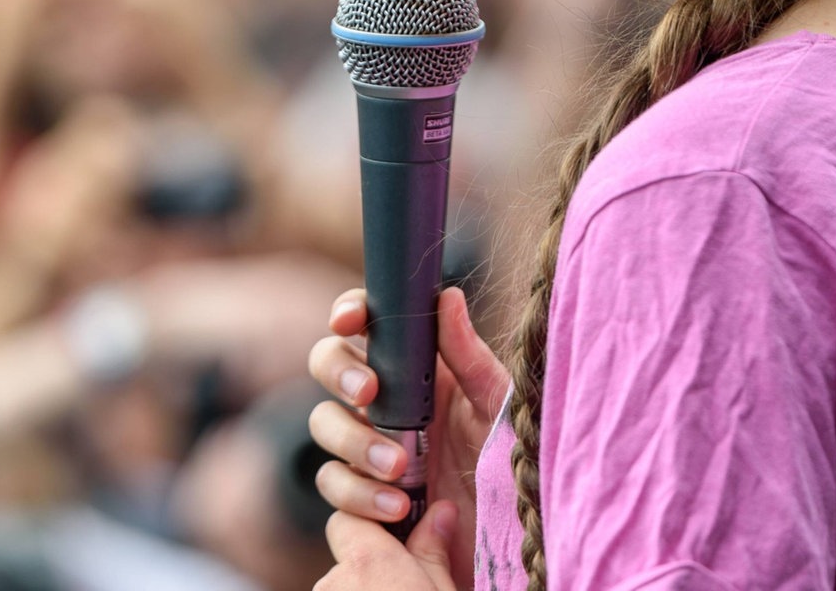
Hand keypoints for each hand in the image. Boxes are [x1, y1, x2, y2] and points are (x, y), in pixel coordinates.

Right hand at [308, 286, 509, 590]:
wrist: (510, 540)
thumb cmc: (510, 464)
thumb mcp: (498, 407)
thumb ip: (470, 357)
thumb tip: (447, 295)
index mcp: (416, 368)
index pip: (368, 325)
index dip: (349, 312)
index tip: (348, 320)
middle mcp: (385, 400)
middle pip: (328, 363)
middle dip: (339, 372)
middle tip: (369, 393)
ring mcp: (367, 446)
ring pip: (324, 423)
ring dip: (352, 442)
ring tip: (398, 468)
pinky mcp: (363, 495)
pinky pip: (334, 487)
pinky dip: (358, 495)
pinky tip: (397, 507)